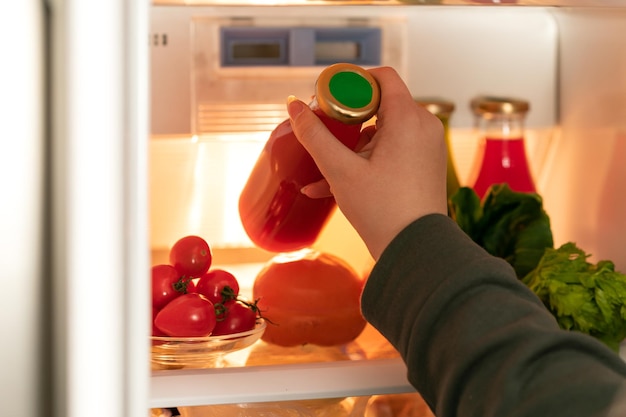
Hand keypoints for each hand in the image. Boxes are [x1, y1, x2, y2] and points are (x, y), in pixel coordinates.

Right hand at [287, 66, 447, 259]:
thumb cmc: (383, 211)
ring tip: (325, 170)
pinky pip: (393, 151)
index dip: (352, 83)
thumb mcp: (340, 169)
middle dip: (348, 119)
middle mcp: (423, 126)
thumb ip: (315, 135)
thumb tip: (293, 107)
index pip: (381, 77)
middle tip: (325, 132)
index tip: (330, 100)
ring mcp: (426, 147)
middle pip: (380, 104)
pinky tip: (336, 184)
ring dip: (353, 146)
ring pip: (384, 131)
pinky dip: (368, 160)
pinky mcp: (424, 165)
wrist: (414, 250)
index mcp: (408, 118)